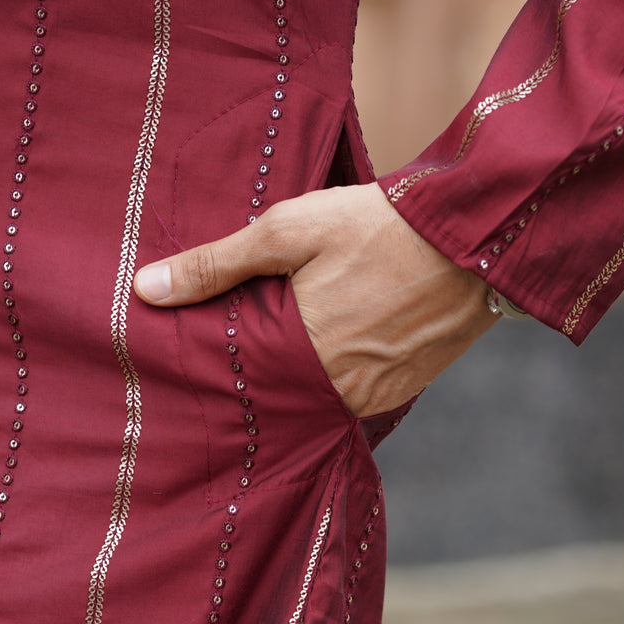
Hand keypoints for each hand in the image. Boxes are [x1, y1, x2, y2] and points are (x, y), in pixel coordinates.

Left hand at [134, 181, 498, 417]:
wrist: (477, 235)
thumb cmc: (377, 226)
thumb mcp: (289, 230)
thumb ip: (216, 264)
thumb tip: (146, 290)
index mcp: (302, 359)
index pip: (236, 378)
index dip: (216, 361)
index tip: (194, 345)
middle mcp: (338, 393)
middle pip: (274, 391)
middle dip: (254, 369)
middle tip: (241, 336)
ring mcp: (376, 396)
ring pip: (312, 393)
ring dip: (295, 372)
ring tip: (284, 334)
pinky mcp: (403, 389)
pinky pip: (351, 391)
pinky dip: (333, 371)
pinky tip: (328, 338)